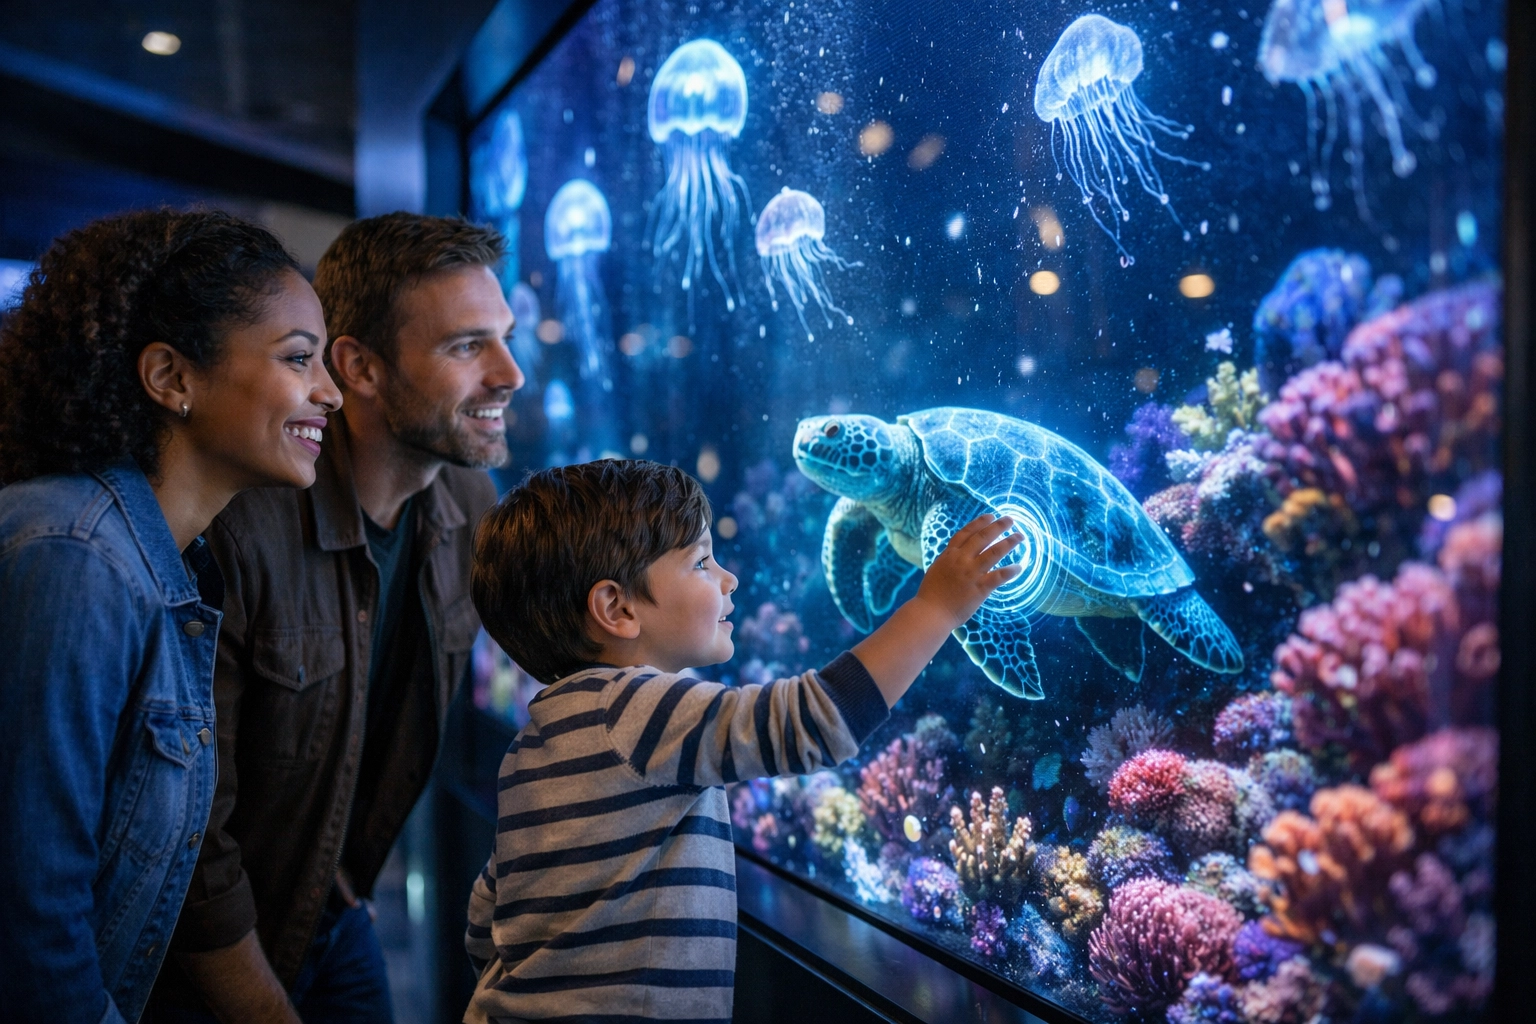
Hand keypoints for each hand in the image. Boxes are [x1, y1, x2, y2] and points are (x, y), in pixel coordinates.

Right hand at [912, 515, 1022, 629]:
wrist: (931, 612)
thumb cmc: (931, 594)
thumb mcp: (937, 569)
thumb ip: (949, 560)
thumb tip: (957, 553)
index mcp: (949, 555)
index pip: (966, 533)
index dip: (979, 523)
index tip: (990, 516)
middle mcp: (961, 560)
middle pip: (982, 537)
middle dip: (998, 526)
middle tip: (1010, 519)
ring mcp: (971, 574)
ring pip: (994, 553)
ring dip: (1009, 542)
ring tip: (1020, 536)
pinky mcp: (980, 589)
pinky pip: (999, 576)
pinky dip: (1010, 571)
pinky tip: (1019, 567)